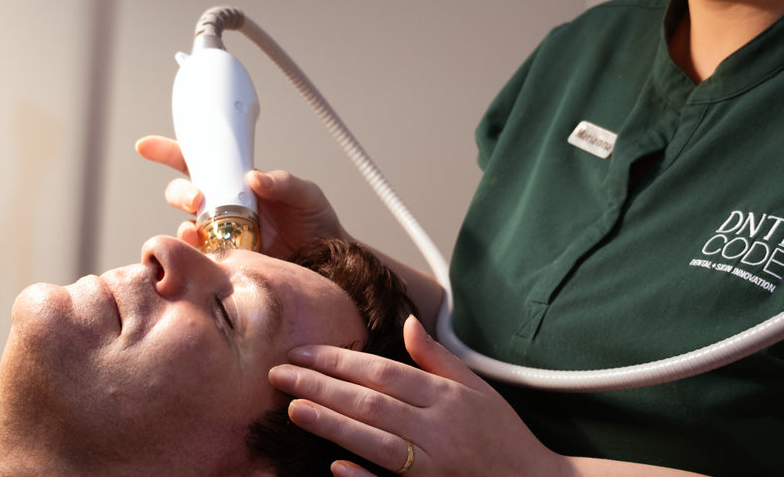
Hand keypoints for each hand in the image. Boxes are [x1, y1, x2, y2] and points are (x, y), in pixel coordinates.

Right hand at [135, 135, 347, 259]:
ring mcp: (222, 236)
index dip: (169, 152)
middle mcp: (224, 209)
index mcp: (237, 184)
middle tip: (197, 198)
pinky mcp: (225, 262)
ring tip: (199, 230)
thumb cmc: (315, 223)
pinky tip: (205, 252)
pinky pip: (199, 258)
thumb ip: (284, 183)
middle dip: (181, 192)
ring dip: (185, 226)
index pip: (199, 163)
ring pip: (186, 227)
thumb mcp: (306, 195)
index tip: (146, 146)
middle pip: (184, 194)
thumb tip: (253, 178)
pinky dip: (195, 254)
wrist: (330, 263)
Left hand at [268, 316, 557, 475]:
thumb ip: (437, 358)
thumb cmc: (503, 434)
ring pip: (374, 439)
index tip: (304, 352)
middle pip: (370, 401)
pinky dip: (364, 476)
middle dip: (321, 386)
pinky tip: (335, 467)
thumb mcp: (476, 387)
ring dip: (332, 423)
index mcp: (446, 397)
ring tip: (294, 408)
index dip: (341, 360)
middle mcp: (437, 428)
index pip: (384, 372)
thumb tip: (408, 321)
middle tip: (280, 374)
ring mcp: (433, 464)